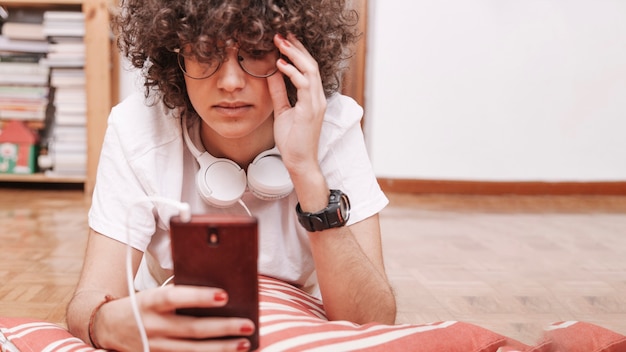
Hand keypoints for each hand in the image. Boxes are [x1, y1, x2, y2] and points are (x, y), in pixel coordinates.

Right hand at [96, 285, 254, 351]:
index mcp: (149, 302)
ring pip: (192, 351)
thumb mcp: (155, 293)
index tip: (224, 295)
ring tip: (244, 343)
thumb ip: (179, 294)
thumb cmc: (143, 304)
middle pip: (191, 329)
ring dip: (221, 348)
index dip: (199, 297)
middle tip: (248, 324)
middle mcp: (151, 326)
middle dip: (223, 328)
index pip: (175, 297)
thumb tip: (220, 295)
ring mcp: (154, 347)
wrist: (108, 325)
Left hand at [267, 33, 326, 176]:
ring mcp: (316, 103)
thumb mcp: (282, 111)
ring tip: (280, 43)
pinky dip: (292, 72)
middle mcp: (317, 98)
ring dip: (294, 55)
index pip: (308, 68)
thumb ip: (279, 92)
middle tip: (282, 34)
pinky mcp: (311, 110)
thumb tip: (272, 73)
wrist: (299, 162)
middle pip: (311, 64)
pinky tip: (280, 64)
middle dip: (296, 48)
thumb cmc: (293, 142)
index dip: (297, 53)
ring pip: (310, 70)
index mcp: (313, 98)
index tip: (284, 41)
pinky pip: (303, 85)